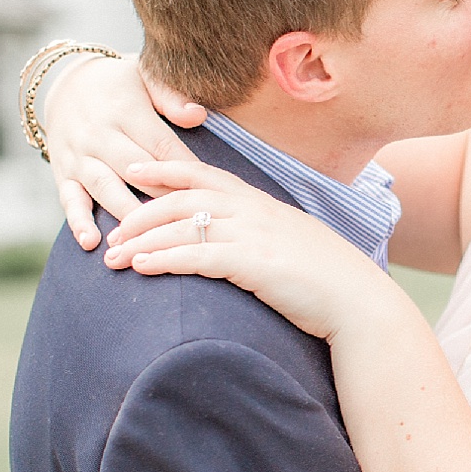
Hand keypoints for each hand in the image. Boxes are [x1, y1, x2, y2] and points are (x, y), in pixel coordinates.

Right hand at [43, 54, 207, 248]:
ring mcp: (78, 156)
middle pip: (135, 170)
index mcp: (124, 110)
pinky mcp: (62, 173)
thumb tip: (197, 115)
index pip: (161, 145)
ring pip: (105, 188)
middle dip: (162, 196)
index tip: (207, 192)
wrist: (65, 82)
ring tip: (147, 240)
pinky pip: (69, 200)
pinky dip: (78, 222)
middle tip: (187, 221)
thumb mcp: (145, 76)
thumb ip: (170, 95)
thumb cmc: (121, 84)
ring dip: (126, 214)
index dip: (184, 170)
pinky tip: (91, 242)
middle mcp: (99, 134)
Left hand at [103, 159, 396, 340]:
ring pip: (183, 226)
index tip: (133, 170)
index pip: (204, 175)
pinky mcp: (255, 264)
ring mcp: (255, 235)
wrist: (359, 301)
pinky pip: (198, 256)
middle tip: (111, 232)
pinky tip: (142, 268)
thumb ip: (262, 235)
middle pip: (183, 198)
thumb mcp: (292, 244)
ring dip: (142, 241)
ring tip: (113, 258)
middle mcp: (254, 211)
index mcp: (261, 203)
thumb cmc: (327, 280)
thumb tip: (240, 244)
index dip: (165, 169)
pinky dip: (165, 260)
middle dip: (140, 212)